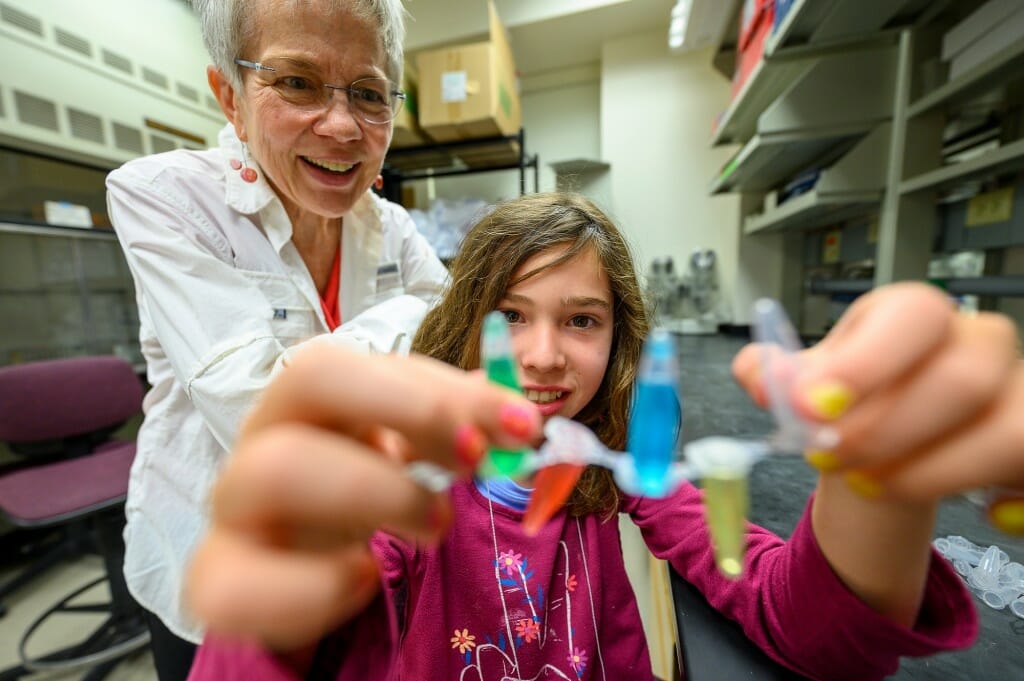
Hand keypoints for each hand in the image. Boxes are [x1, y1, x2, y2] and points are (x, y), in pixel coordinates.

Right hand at [184, 344, 540, 649]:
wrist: (289, 568)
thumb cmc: (355, 490)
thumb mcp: (407, 450)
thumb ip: (457, 423)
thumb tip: (518, 414)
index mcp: (310, 396)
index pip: (361, 357)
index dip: (442, 386)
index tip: (521, 424)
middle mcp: (264, 433)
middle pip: (305, 376)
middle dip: (407, 410)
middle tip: (474, 459)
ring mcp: (235, 506)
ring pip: (279, 469)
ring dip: (378, 492)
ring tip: (436, 525)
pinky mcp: (221, 580)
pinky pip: (246, 583)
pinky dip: (320, 587)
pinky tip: (363, 578)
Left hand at [733, 282, 1023, 503]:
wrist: (892, 434)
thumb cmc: (855, 398)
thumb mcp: (807, 383)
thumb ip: (773, 376)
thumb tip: (759, 374)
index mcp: (914, 317)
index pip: (913, 316)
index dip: (867, 362)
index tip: (812, 406)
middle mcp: (978, 344)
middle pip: (962, 379)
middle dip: (886, 432)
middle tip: (828, 458)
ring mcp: (1016, 392)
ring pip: (1009, 433)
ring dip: (934, 474)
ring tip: (873, 486)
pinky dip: (1012, 505)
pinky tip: (982, 514)